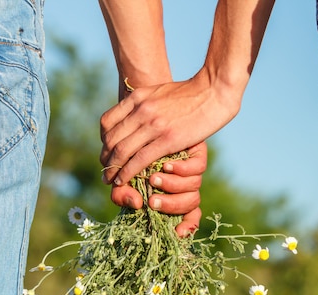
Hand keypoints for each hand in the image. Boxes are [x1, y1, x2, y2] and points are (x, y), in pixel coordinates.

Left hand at [100, 69, 239, 186]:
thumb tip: (136, 114)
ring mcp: (153, 125)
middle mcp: (141, 110)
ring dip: (112, 169)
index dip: (103, 141)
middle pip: (111, 139)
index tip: (106, 152)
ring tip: (110, 180)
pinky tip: (123, 180)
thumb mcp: (160, 92)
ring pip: (121, 151)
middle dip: (105, 158)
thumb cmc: (192, 93)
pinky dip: (127, 173)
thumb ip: (145, 103)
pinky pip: (139, 160)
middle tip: (105, 171)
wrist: (214, 90)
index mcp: (137, 98)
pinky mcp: (167, 140)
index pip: (107, 123)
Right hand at [109, 142, 206, 236]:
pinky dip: (182, 169)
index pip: (188, 216)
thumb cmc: (129, 157)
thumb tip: (136, 203)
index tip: (176, 233)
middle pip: (191, 203)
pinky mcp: (198, 153)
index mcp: (174, 196)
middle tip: (152, 200)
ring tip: (153, 178)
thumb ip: (122, 193)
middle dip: (171, 205)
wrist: (138, 127)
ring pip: (194, 185)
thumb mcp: (122, 178)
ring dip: (173, 185)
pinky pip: (198, 167)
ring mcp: (193, 169)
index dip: (186, 226)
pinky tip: (166, 165)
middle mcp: (186, 185)